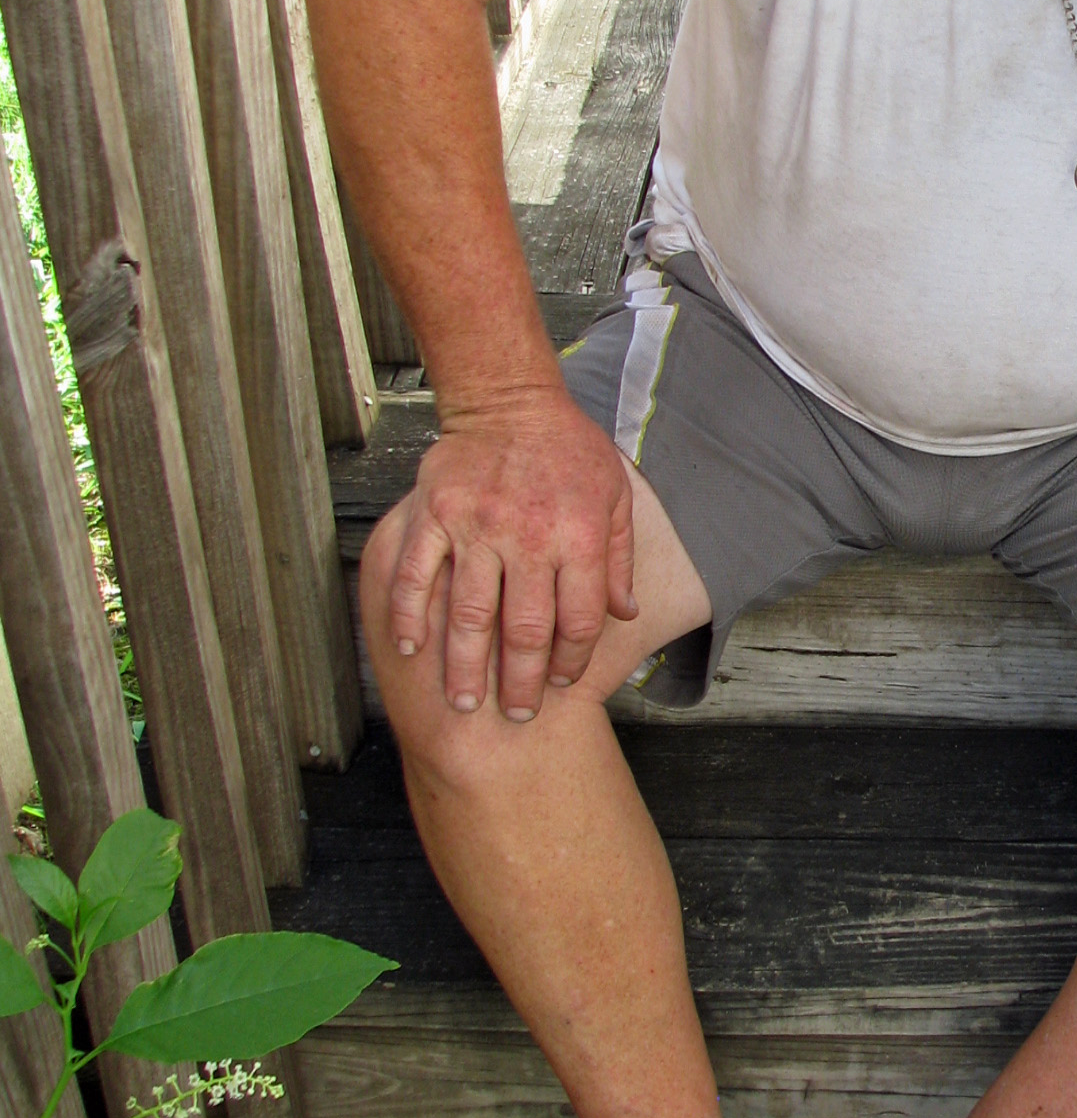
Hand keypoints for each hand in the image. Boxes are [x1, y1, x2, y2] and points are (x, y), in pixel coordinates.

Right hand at [386, 385, 638, 718]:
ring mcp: (477, 527)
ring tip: (466, 703)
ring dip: (467, 667)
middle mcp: (529, 538)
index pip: (579, 619)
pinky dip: (412, 616)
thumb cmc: (568, 448)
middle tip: (517, 716)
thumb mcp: (615, 497)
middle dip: (522, 683)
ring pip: (471, 615)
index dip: (573, 661)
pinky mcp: (436, 515)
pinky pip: (420, 574)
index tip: (563, 683)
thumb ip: (619, 558)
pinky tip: (411, 649)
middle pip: (526, 630)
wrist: (510, 401)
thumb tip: (625, 614)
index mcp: (579, 536)